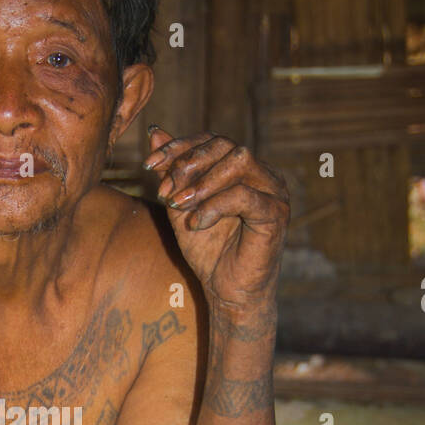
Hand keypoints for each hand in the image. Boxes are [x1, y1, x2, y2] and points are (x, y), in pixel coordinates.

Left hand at [144, 127, 288, 311]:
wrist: (227, 292)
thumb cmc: (209, 252)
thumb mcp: (181, 206)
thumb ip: (172, 171)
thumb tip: (155, 131)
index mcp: (242, 170)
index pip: (212, 140)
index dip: (179, 147)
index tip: (149, 165)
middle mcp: (262, 174)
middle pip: (225, 144)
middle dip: (188, 163)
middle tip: (165, 192)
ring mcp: (273, 191)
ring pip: (239, 161)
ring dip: (202, 181)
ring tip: (179, 205)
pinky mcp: (276, 213)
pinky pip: (245, 195)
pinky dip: (215, 205)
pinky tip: (196, 223)